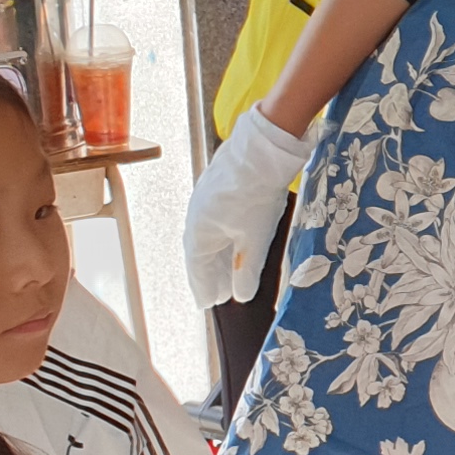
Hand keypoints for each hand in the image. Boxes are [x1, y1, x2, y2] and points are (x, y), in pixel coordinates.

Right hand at [185, 111, 316, 306]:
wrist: (260, 151)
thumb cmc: (255, 198)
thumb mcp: (254, 241)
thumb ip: (246, 271)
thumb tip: (240, 296)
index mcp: (198, 234)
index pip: (197, 269)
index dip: (203, 287)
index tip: (207, 304)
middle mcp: (195, 219)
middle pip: (201, 255)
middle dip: (211, 275)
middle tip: (219, 294)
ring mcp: (204, 202)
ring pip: (209, 237)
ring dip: (218, 256)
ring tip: (228, 272)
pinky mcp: (216, 189)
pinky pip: (215, 222)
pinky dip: (223, 238)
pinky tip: (233, 240)